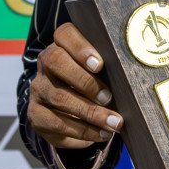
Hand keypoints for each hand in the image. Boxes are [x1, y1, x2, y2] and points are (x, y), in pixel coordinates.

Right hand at [25, 23, 123, 149]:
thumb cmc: (95, 86)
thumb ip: (111, 68)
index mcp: (63, 45)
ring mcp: (39, 88)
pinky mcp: (36, 114)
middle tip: (108, 97)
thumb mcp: (102, 73)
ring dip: (90, 112)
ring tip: (114, 122)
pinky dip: (83, 131)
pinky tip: (101, 134)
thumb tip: (133, 79)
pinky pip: (56, 122)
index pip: (65, 34)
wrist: (70, 116)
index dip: (80, 47)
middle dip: (85, 81)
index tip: (99, 64)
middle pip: (56, 61)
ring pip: (58, 96)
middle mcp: (46, 63)